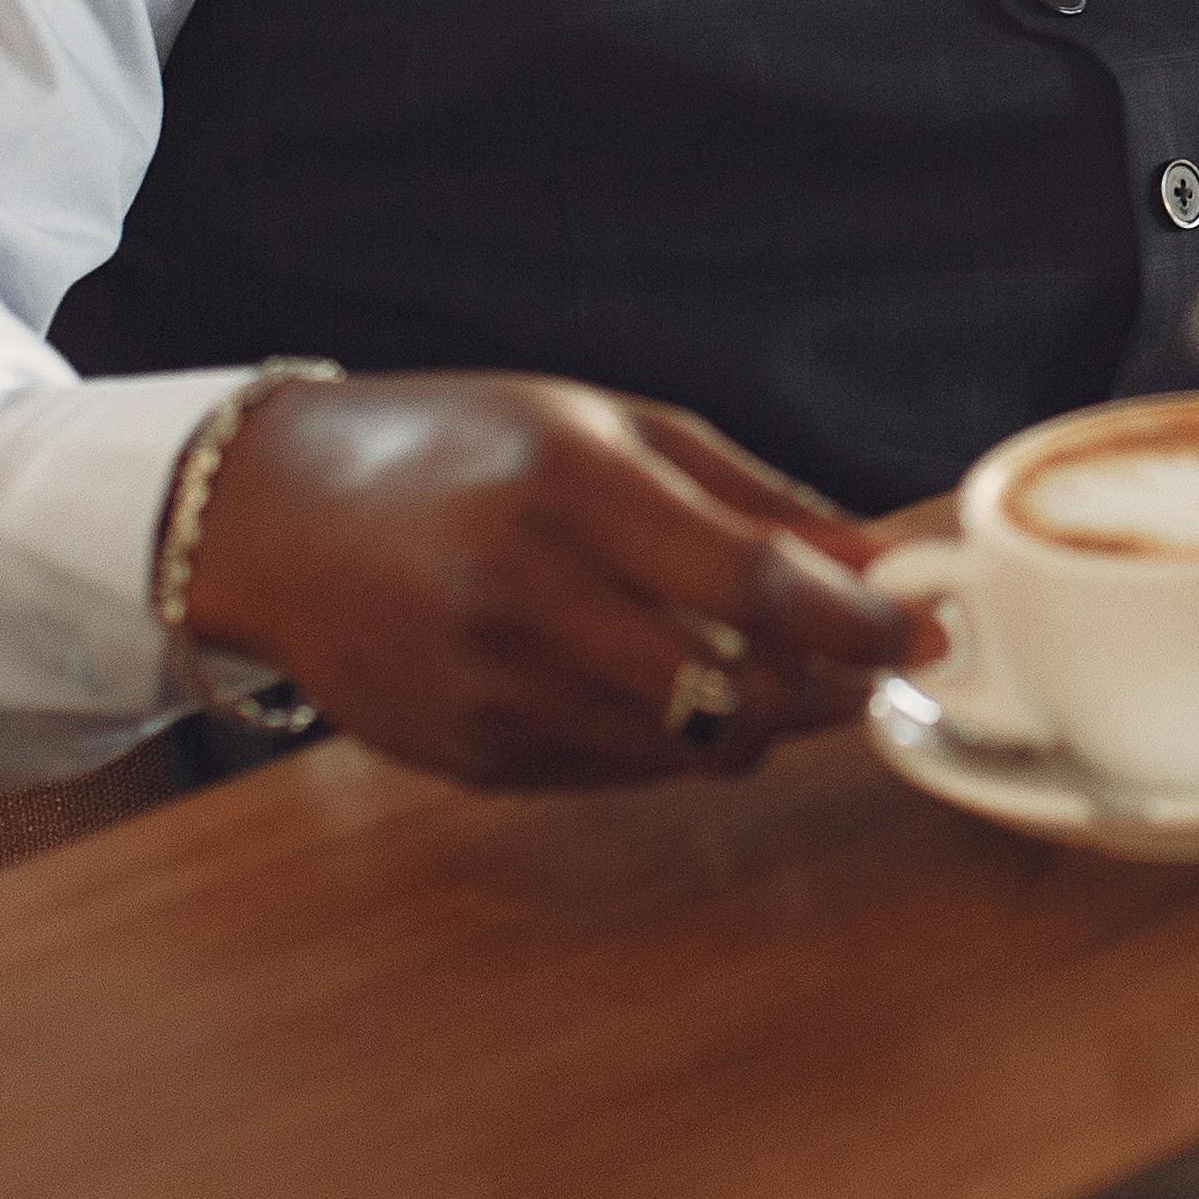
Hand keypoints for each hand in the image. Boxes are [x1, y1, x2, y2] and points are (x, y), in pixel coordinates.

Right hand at [172, 373, 919, 790]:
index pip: (757, 584)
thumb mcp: (608, 428)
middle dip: (831, 691)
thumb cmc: (457, 448)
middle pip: (736, 692)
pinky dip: (672, 739)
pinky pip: (618, 771)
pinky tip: (670, 686)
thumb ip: (752, 498)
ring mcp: (491, 692)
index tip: (924, 628)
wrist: (274, 519)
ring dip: (762, 723)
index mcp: (569, 488)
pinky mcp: (469, 759)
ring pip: (689, 750)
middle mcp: (526, 598)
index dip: (861, 621)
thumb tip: (880, 561)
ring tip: (783, 671)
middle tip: (874, 666)